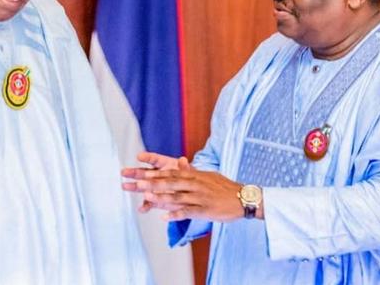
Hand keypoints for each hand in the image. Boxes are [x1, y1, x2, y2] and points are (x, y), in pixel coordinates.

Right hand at [122, 152, 191, 212]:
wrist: (192, 193)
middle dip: (134, 172)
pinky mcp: (157, 199)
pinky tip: (141, 208)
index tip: (139, 157)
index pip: (154, 159)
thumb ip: (185, 168)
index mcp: (165, 164)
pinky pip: (149, 202)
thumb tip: (183, 160)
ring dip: (134, 187)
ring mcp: (155, 188)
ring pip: (143, 186)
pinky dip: (146, 206)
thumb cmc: (189, 179)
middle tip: (124, 172)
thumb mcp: (189, 173)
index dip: (147, 158)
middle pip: (144, 172)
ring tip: (125, 186)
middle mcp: (157, 175)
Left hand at [123, 164, 247, 222]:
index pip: (170, 172)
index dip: (154, 173)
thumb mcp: (208, 175)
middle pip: (170, 183)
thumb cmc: (224, 187)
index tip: (139, 172)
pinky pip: (188, 212)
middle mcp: (195, 184)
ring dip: (161, 197)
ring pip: (177, 196)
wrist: (243, 197)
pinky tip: (164, 217)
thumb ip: (192, 170)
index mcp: (194, 176)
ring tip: (146, 197)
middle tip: (136, 182)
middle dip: (152, 182)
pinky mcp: (205, 210)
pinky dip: (176, 214)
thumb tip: (180, 161)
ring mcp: (199, 197)